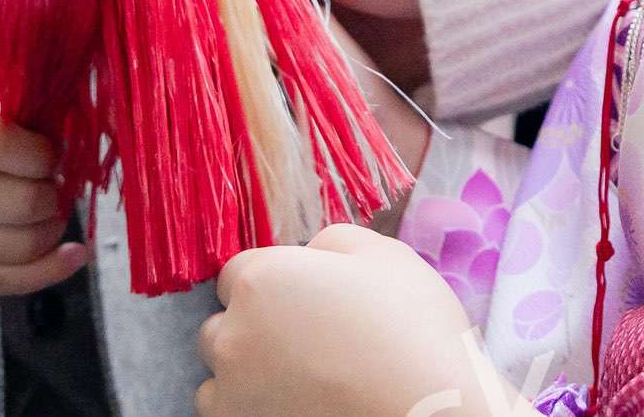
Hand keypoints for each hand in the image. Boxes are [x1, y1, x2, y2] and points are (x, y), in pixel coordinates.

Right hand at [0, 95, 87, 296]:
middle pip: (25, 203)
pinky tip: (75, 253)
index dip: (45, 152)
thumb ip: (13, 121)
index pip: (9, 149)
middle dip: (53, 192)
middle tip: (51, 183)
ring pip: (25, 245)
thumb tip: (71, 141)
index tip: (49, 153)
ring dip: (53, 225)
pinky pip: (13, 282)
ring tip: (48, 210)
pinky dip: (54, 268)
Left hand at [201, 224, 512, 416]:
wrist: (425, 410)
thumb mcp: (382, 255)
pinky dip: (250, 407)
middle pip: (220, 325)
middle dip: (250, 328)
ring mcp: (232, 391)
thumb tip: (310, 255)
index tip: (299, 299)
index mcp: (262, 280)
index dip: (269, 282)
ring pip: (218, 376)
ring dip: (244, 373)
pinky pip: (226, 412)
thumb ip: (331, 243)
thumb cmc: (410, 326)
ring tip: (298, 378)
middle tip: (301, 340)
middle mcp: (233, 335)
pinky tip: (295, 402)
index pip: (235, 273)